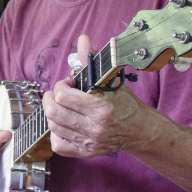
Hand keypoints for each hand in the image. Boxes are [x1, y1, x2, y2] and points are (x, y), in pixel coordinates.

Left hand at [43, 34, 145, 156]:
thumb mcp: (109, 79)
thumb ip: (91, 60)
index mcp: (100, 106)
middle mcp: (94, 126)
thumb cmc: (125, 103)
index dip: (60, 85)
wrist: (141, 130)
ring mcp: (90, 141)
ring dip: (52, 113)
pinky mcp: (87, 152)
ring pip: (53, 126)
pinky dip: (56, 133)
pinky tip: (64, 124)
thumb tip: (82, 39)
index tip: (68, 83)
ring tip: (61, 106)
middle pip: (53, 111)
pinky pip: (59, 146)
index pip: (62, 95)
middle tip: (58, 94)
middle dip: (50, 98)